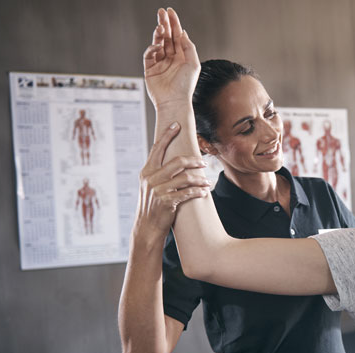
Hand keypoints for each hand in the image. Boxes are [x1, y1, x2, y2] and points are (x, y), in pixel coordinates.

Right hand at [135, 122, 210, 236]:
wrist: (147, 227)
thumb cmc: (152, 205)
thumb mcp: (150, 186)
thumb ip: (158, 173)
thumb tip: (174, 160)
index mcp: (146, 171)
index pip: (157, 149)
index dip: (167, 135)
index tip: (177, 124)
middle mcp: (151, 178)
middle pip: (177, 161)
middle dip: (194, 160)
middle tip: (203, 161)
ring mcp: (158, 190)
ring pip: (186, 177)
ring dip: (200, 178)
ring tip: (208, 181)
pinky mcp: (166, 202)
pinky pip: (188, 192)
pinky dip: (198, 191)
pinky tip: (205, 192)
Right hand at [142, 8, 200, 108]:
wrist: (174, 102)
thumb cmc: (186, 86)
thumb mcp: (193, 64)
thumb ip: (189, 47)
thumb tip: (183, 32)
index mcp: (182, 57)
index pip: (177, 36)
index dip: (174, 23)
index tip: (170, 12)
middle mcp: (171, 59)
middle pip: (166, 37)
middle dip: (164, 24)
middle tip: (161, 12)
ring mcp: (160, 63)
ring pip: (158, 43)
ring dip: (158, 34)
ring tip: (160, 26)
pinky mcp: (150, 69)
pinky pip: (149, 55)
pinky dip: (152, 48)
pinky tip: (157, 46)